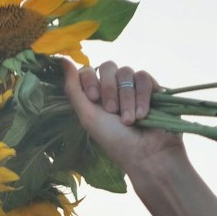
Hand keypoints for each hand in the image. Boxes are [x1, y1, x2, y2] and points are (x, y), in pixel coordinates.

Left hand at [62, 58, 191, 184]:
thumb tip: (63, 61)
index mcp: (96, 97)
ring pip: (126, 72)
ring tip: (130, 120)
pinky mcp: (153, 88)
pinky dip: (142, 95)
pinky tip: (143, 114)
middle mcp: (114, 90)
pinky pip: (143, 77)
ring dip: (126, 97)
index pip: (88, 71)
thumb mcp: (88, 117)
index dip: (90, 80)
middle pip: (108, 67)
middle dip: (109, 88)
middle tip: (112, 111)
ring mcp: (134, 88)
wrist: (148, 154)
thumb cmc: (115, 141)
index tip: (94, 99)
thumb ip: (74, 89)